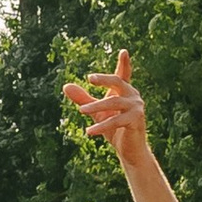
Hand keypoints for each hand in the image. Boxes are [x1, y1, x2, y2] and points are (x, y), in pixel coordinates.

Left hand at [65, 48, 146, 165]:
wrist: (128, 150)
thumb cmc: (113, 128)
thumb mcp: (95, 112)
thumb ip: (83, 99)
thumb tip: (66, 86)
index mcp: (124, 91)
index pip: (123, 75)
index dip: (124, 63)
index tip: (123, 51)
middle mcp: (133, 96)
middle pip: (118, 82)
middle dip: (104, 79)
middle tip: (90, 79)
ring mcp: (136, 108)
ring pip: (113, 102)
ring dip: (95, 107)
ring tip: (80, 111)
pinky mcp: (136, 121)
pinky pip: (116, 121)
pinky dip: (101, 126)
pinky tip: (89, 131)